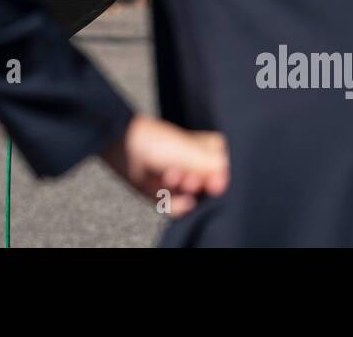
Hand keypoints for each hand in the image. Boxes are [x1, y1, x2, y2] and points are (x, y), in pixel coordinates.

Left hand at [100, 115, 228, 216]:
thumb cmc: (159, 142)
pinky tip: (162, 189)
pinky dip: (171, 203)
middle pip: (213, 192)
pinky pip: (180, 210)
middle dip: (197, 186)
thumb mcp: (193, 151)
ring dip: (181, 194)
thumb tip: (224, 185)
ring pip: (196, 203)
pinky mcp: (170, 196)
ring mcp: (185, 184)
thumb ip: (217, 167)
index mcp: (212, 152)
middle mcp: (201, 169)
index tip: (211, 180)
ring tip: (168, 177)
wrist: (124, 148)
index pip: (227, 174)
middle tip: (186, 178)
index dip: (219, 179)